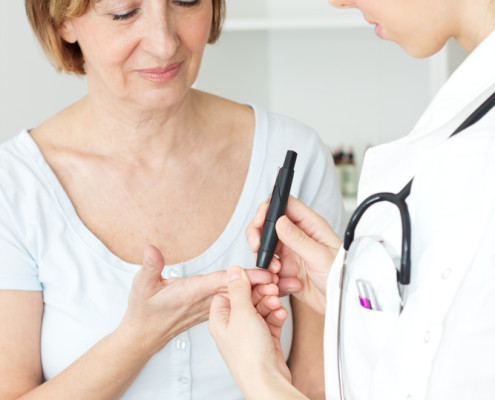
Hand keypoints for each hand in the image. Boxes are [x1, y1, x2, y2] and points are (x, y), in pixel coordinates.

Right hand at [119, 245, 276, 355]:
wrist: (145, 335)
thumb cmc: (145, 312)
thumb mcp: (142, 286)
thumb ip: (150, 266)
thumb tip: (150, 249)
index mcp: (193, 294)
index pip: (224, 284)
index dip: (246, 278)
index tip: (267, 273)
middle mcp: (206, 304)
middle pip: (239, 294)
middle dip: (262, 286)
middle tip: (284, 278)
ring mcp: (211, 310)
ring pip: (241, 303)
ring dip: (262, 297)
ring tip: (285, 288)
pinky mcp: (213, 313)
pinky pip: (237, 309)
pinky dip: (254, 305)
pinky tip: (272, 299)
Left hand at [209, 266, 290, 397]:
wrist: (267, 381)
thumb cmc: (249, 355)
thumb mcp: (242, 313)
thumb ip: (239, 289)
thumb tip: (234, 271)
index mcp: (220, 319)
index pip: (229, 291)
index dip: (243, 283)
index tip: (257, 277)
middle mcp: (233, 326)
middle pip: (246, 299)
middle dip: (261, 293)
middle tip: (271, 289)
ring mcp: (249, 333)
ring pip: (260, 308)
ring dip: (270, 303)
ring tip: (276, 303)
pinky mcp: (264, 340)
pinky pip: (270, 320)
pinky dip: (276, 315)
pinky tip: (280, 314)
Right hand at [246, 196, 341, 313]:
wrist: (341, 305)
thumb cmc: (341, 278)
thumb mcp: (320, 257)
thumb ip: (299, 239)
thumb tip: (280, 221)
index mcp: (310, 226)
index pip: (285, 205)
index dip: (269, 208)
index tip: (259, 221)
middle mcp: (298, 236)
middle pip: (269, 224)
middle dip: (258, 233)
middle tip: (256, 246)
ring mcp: (290, 252)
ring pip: (265, 246)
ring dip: (264, 258)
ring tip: (275, 270)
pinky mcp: (285, 269)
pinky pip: (268, 267)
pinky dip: (269, 274)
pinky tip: (281, 282)